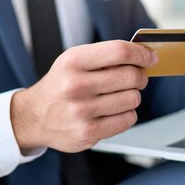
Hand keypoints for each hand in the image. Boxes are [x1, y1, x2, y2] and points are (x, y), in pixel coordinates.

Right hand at [10, 40, 157, 152]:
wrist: (33, 117)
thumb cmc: (61, 85)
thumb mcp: (74, 61)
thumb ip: (105, 56)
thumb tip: (145, 55)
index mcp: (73, 61)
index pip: (119, 51)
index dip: (141, 53)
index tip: (150, 57)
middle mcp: (75, 85)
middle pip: (131, 76)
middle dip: (140, 76)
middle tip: (136, 78)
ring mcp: (81, 111)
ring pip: (133, 99)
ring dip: (132, 96)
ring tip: (118, 96)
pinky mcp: (87, 133)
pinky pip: (128, 119)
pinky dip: (127, 114)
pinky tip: (113, 112)